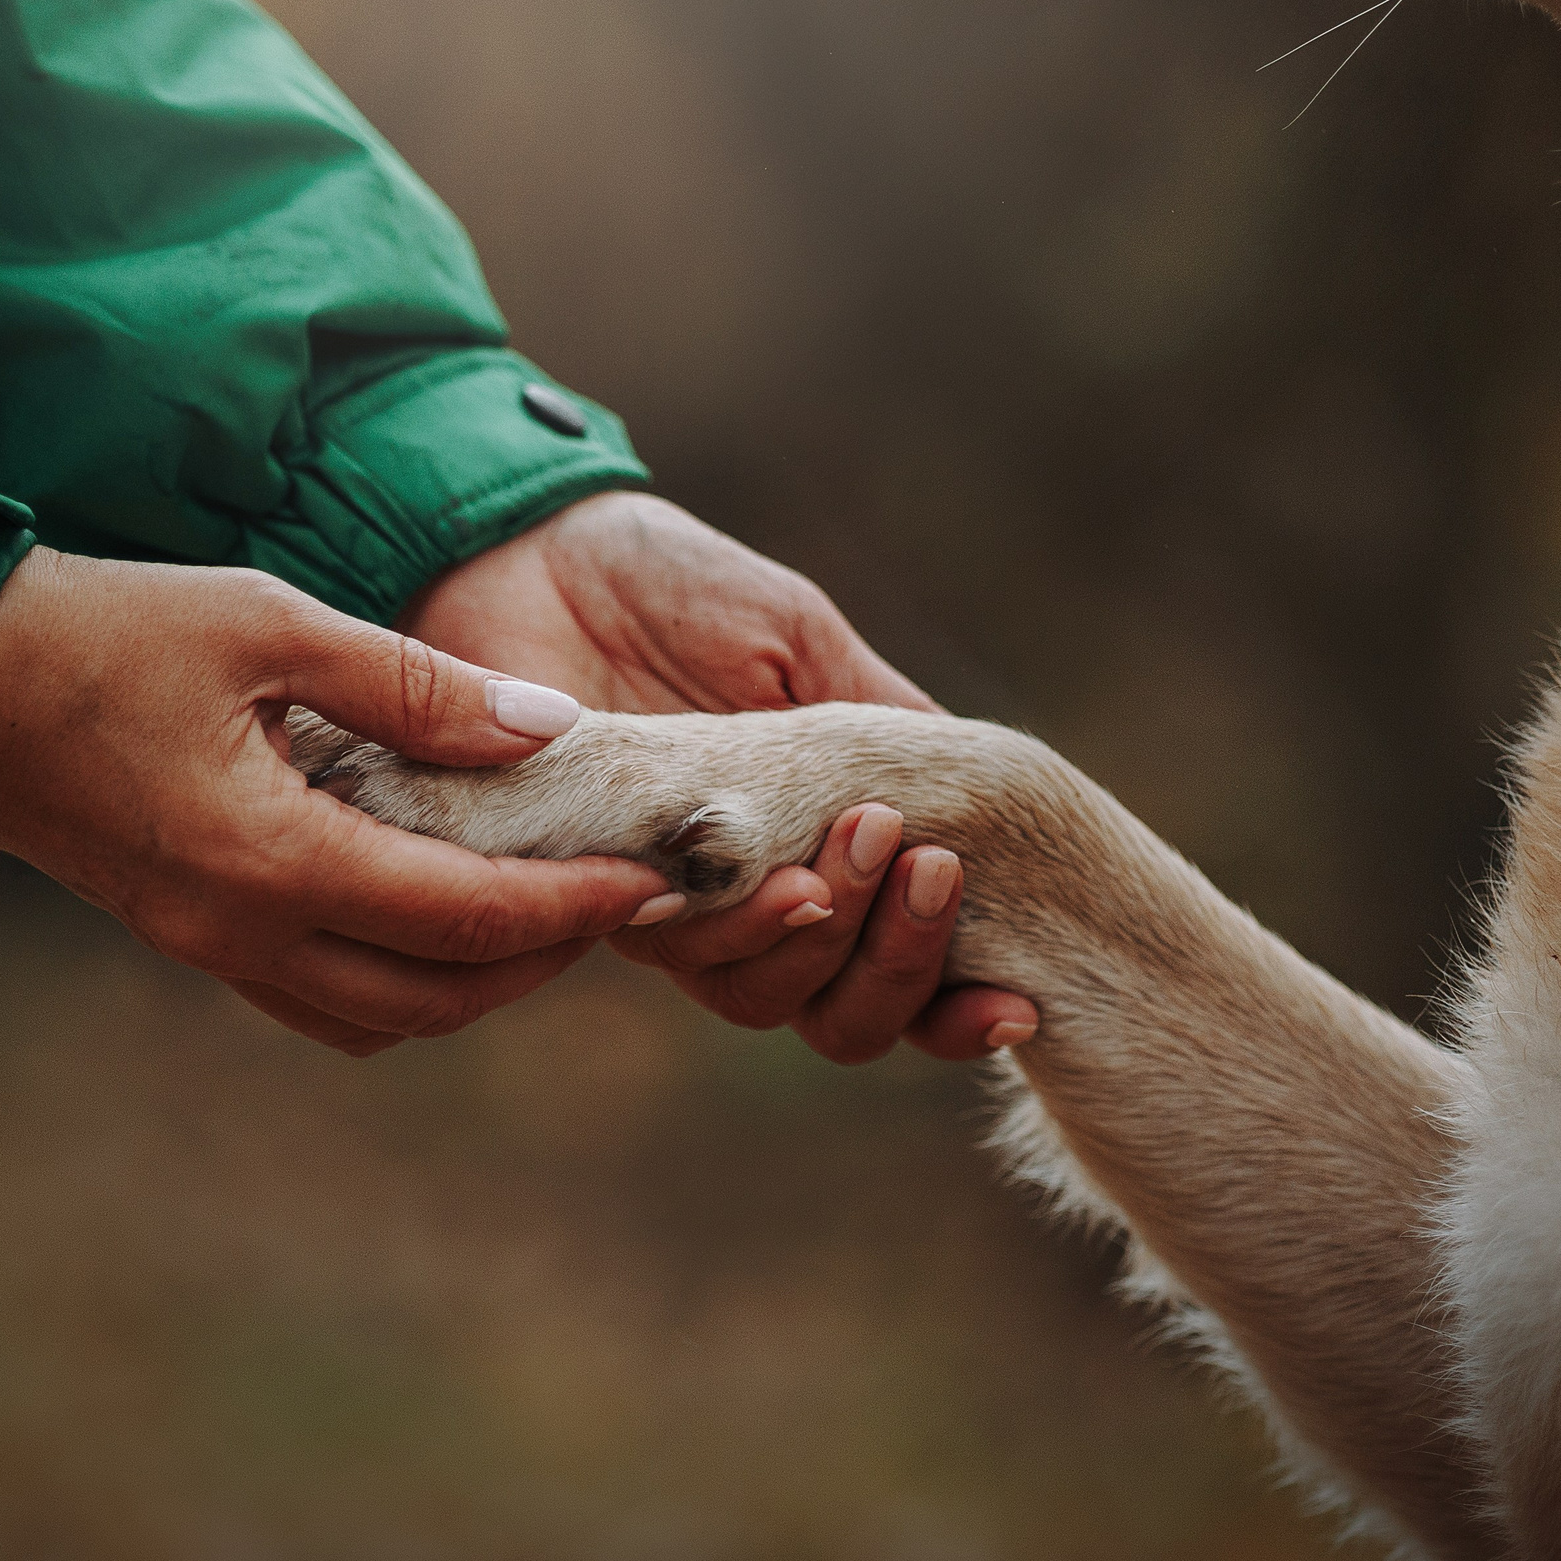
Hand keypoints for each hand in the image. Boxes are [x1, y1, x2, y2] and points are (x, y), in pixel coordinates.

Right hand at [0, 548, 673, 1055]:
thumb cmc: (102, 633)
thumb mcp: (267, 625)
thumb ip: (411, 685)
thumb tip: (547, 728)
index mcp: (271, 858)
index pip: (464, 916)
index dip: (574, 906)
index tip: (653, 879)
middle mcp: (244, 932)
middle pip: (437, 997)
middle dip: (542, 959)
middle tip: (615, 896)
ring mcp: (211, 947)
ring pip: (382, 1016)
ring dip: (473, 979)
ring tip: (541, 905)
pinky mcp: (190, 936)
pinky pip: (322, 999)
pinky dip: (401, 975)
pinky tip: (433, 904)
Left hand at [402, 493, 1035, 1063]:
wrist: (539, 547)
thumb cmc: (678, 588)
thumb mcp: (803, 642)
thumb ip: (881, 722)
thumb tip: (985, 796)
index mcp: (816, 854)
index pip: (897, 977)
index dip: (955, 1011)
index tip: (1021, 1003)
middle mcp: (746, 902)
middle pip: (837, 1013)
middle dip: (896, 958)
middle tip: (921, 862)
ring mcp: (664, 903)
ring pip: (757, 993)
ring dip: (822, 936)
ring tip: (854, 847)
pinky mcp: (582, 885)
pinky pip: (662, 944)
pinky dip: (722, 920)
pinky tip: (764, 872)